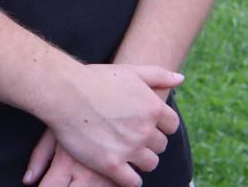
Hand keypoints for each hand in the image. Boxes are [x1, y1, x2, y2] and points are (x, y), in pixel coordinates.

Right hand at [32, 63, 182, 186]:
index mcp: (154, 108)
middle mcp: (145, 129)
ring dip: (143, 161)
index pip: (171, 125)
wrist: (67, 94)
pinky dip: (131, 181)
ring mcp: (129, 148)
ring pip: (150, 164)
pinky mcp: (110, 164)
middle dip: (151, 143)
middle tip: (138, 142)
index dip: (162, 127)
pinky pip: (131, 181)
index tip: (152, 127)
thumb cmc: (98, 79)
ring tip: (133, 159)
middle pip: (161, 145)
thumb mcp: (134, 71)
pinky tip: (126, 176)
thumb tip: (180, 79)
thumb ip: (160, 76)